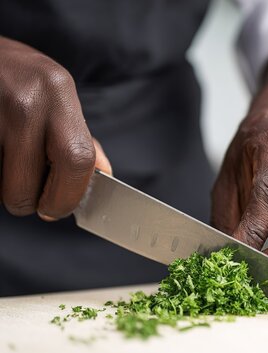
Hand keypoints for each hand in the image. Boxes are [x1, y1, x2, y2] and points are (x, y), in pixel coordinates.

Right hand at [0, 36, 110, 219]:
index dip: (68, 195)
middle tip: (29, 194)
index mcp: (59, 94)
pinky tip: (1, 150)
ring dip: (6, 186)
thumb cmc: (21, 77)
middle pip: (24, 186)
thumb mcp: (58, 95)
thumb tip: (103, 176)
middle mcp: (25, 102)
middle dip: (28, 202)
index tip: (58, 208)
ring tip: (12, 159)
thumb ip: (81, 137)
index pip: (76, 160)